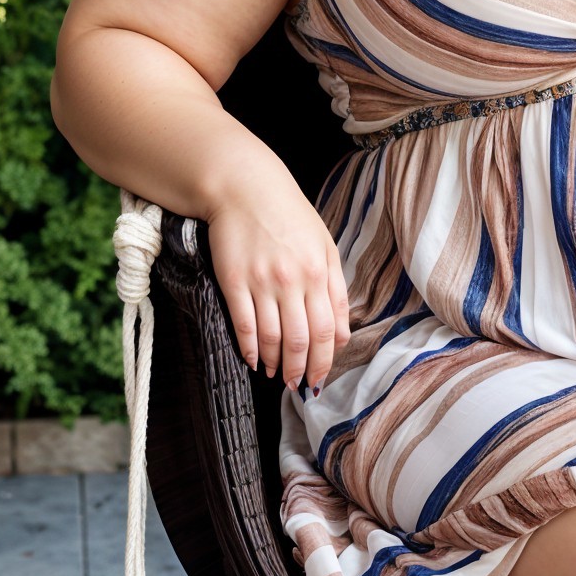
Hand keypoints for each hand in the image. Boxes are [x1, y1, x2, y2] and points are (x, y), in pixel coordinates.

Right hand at [205, 171, 352, 393]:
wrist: (246, 189)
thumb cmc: (290, 218)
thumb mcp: (325, 247)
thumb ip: (336, 291)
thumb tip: (342, 336)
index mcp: (320, 273)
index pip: (327, 330)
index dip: (325, 360)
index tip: (321, 377)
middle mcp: (293, 280)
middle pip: (301, 339)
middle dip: (302, 369)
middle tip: (299, 385)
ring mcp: (262, 282)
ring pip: (272, 337)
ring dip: (277, 363)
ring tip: (278, 376)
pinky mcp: (233, 281)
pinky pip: (243, 324)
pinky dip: (249, 348)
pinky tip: (254, 360)